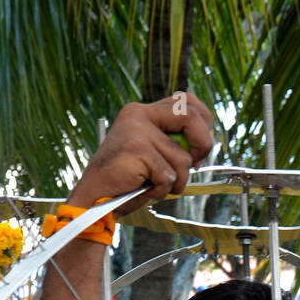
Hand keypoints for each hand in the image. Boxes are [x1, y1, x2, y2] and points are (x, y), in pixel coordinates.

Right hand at [69, 93, 214, 213]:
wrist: (96, 198)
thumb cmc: (128, 180)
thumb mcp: (154, 153)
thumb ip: (174, 142)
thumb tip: (204, 145)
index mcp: (144, 111)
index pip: (187, 100)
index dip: (203, 124)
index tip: (199, 149)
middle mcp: (139, 113)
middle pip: (191, 116)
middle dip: (203, 144)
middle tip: (194, 165)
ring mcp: (137, 129)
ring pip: (183, 158)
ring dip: (176, 181)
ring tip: (152, 184)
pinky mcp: (136, 149)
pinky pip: (168, 176)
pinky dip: (160, 191)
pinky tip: (142, 188)